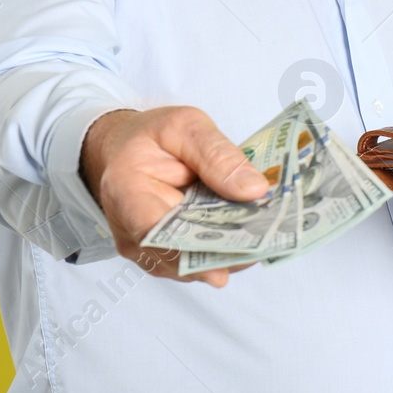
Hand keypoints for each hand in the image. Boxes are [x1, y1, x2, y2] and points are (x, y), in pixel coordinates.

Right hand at [80, 107, 269, 287]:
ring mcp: (144, 247)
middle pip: (179, 256)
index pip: (153, 233)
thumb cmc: (150, 137)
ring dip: (228, 254)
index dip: (190, 253)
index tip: (225, 265)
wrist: (125, 149)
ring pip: (190, 265)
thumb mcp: (185, 127)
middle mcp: (129, 230)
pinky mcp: (162, 253)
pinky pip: (195, 260)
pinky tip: (251, 238)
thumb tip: (254, 190)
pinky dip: (223, 251)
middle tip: (267, 243)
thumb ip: (217, 155)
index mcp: (126, 192)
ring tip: (266, 239)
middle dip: (224, 252)